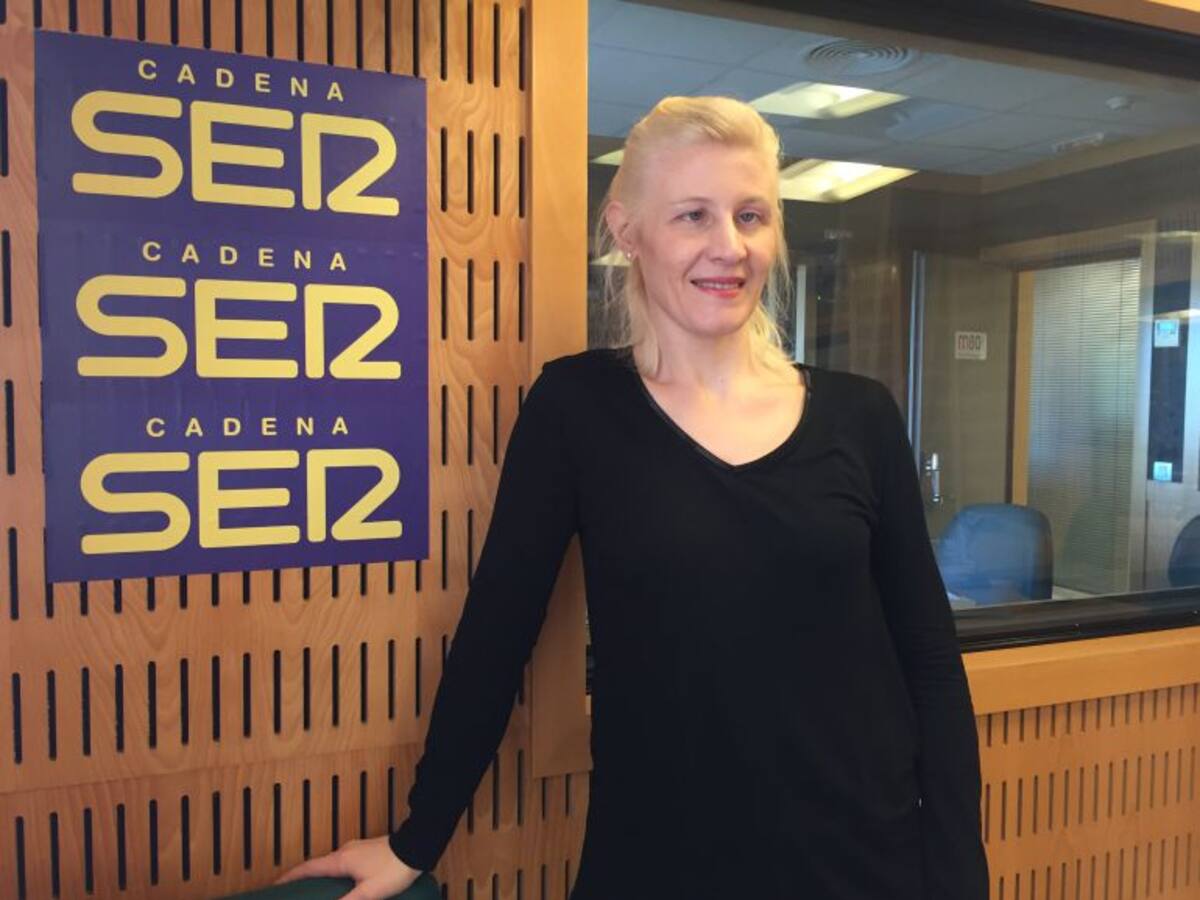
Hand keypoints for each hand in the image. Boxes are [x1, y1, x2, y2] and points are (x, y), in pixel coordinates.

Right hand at [274, 835, 421, 899]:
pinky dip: (336, 874)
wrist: (417, 846)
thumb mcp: (369, 892)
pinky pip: (344, 864)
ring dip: (321, 877)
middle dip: (304, 878)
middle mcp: (345, 851)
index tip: (275, 885)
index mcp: (341, 859)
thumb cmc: (394, 869)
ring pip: (332, 864)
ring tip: (315, 892)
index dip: (290, 877)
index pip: (308, 868)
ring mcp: (357, 850)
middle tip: (294, 892)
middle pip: (317, 865)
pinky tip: (342, 885)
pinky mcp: (367, 852)